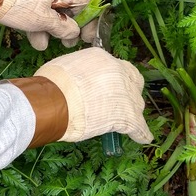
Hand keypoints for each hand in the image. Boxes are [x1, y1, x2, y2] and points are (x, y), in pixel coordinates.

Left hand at [0, 0, 93, 50]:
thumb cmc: (16, 3)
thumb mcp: (42, 20)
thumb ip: (62, 27)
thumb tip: (73, 32)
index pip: (83, 3)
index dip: (87, 21)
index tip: (86, 37)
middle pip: (66, 8)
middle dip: (66, 28)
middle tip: (66, 44)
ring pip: (49, 12)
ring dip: (48, 29)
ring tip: (42, 44)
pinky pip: (35, 10)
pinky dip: (36, 24)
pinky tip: (32, 38)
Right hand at [35, 47, 152, 143]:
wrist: (55, 102)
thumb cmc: (52, 86)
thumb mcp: (66, 67)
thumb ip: (78, 72)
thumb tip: (74, 78)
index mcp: (103, 59)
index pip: (117, 67)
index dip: (116, 78)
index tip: (111, 85)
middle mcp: (119, 72)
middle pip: (132, 82)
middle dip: (128, 92)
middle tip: (119, 101)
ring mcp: (126, 94)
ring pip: (136, 103)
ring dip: (131, 111)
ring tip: (126, 120)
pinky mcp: (128, 116)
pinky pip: (139, 126)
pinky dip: (140, 133)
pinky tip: (142, 137)